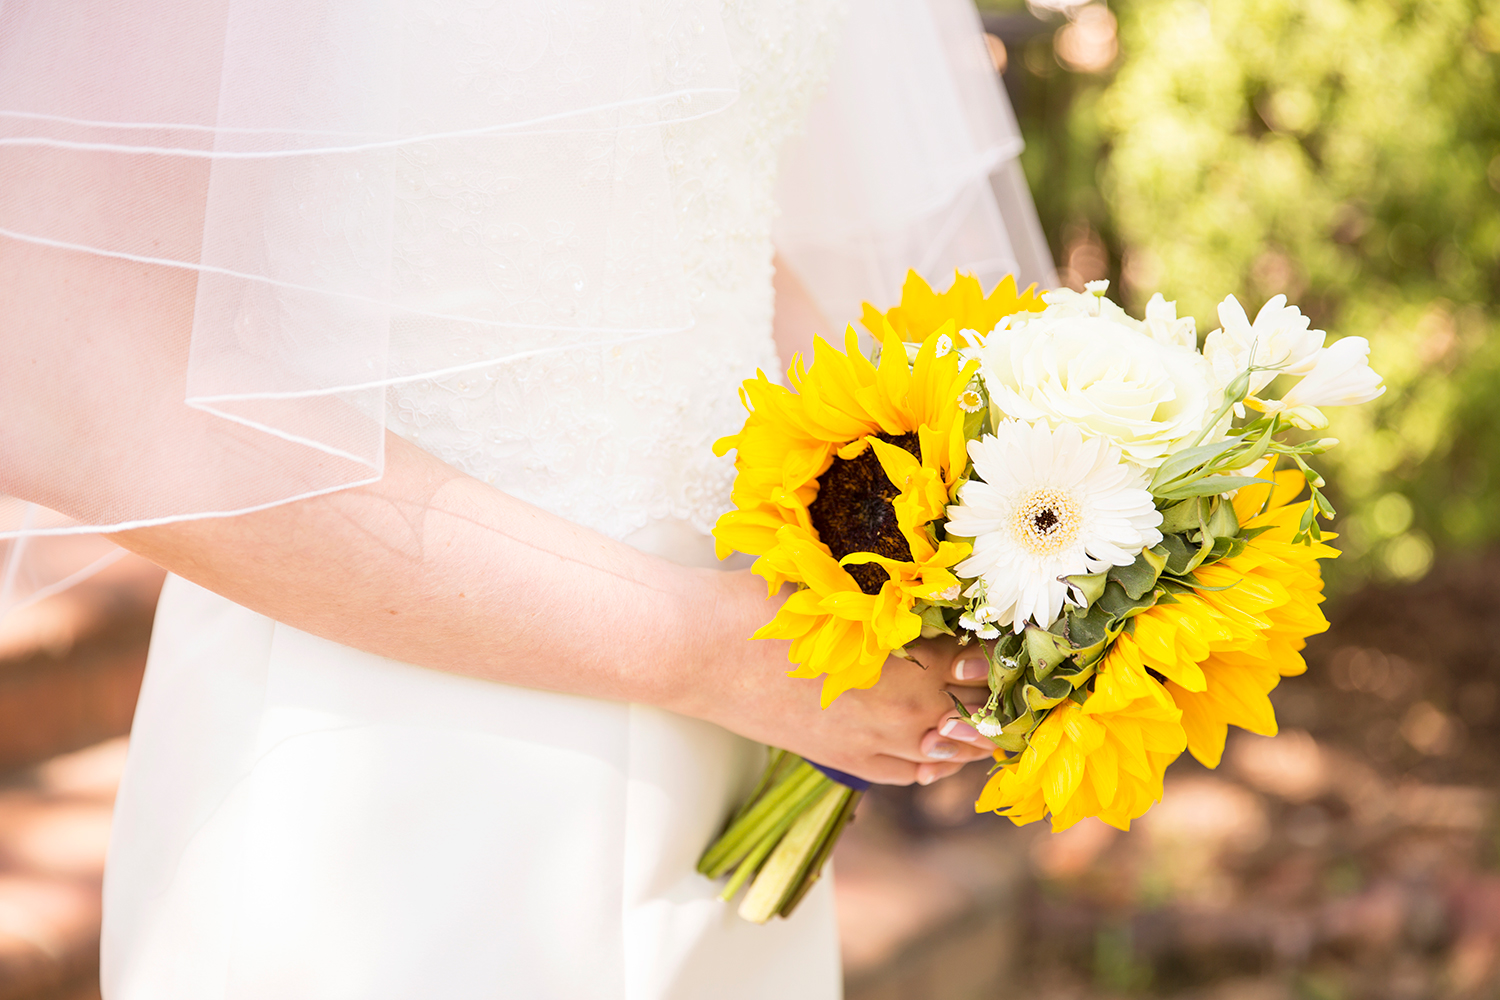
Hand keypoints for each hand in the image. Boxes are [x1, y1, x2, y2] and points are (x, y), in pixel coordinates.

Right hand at [674, 569, 997, 785]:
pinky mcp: (845, 759)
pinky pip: (909, 772)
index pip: (983, 663)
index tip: (1010, 636)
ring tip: (984, 711)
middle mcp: (905, 708)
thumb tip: (941, 598)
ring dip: (971, 730)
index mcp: (911, 657)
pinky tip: (938, 747)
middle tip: (1009, 677)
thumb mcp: (846, 590)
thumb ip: (898, 602)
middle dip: (994, 693)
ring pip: (950, 749)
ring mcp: (876, 741)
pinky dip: (932, 761)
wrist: (705, 648)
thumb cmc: (770, 603)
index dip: (1000, 651)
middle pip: (977, 710)